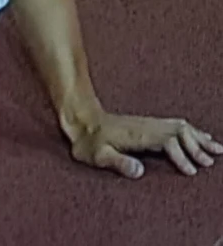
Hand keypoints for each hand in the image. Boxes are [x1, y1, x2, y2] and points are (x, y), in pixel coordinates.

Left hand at [68, 111, 222, 178]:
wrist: (81, 119)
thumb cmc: (87, 141)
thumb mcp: (96, 155)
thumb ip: (117, 162)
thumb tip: (139, 171)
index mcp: (137, 134)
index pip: (166, 141)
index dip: (180, 155)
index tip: (190, 171)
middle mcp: (146, 126)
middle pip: (178, 131)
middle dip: (196, 146)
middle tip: (210, 162)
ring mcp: (149, 123)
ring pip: (180, 127)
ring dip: (199, 138)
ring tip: (217, 150)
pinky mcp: (149, 125)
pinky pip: (176, 126)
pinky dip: (193, 132)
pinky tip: (203, 138)